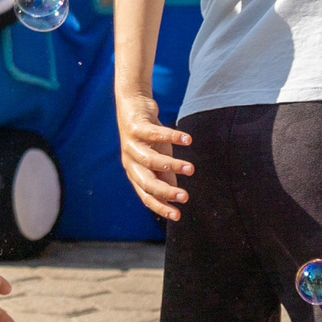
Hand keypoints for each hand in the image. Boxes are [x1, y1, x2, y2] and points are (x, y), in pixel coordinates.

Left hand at [117, 90, 191, 221]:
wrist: (134, 105)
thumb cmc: (148, 137)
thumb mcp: (158, 158)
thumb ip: (165, 176)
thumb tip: (173, 196)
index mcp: (135, 173)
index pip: (146, 196)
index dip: (160, 207)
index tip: (178, 216)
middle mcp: (130, 161)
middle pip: (146, 182)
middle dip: (165, 191)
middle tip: (185, 197)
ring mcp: (131, 144)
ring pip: (150, 160)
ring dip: (172, 166)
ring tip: (191, 169)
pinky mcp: (136, 127)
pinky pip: (155, 134)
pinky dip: (172, 137)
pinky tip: (188, 140)